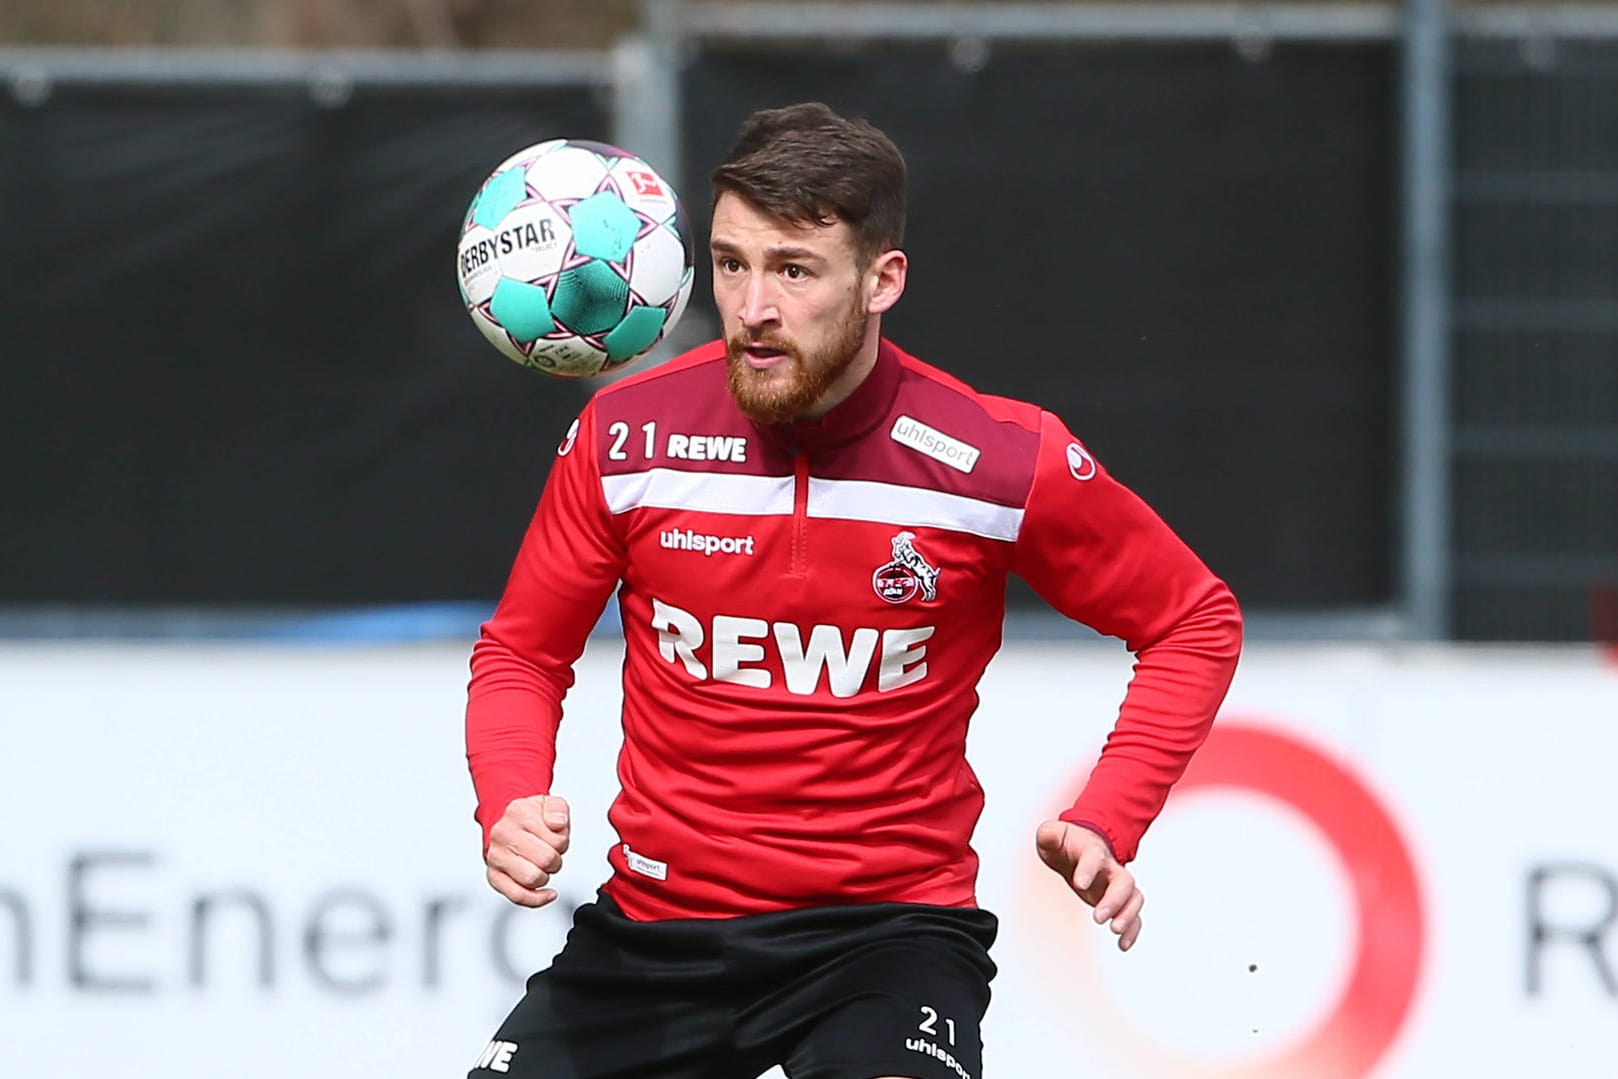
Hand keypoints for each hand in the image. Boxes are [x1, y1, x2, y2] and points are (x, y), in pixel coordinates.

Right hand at [485, 794, 570, 907]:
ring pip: (532, 879)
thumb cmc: (530, 816)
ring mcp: (497, 856)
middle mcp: (503, 834)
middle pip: (545, 860)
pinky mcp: (494, 876)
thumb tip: (558, 823)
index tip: (555, 838)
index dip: (563, 842)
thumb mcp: (549, 802)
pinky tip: (546, 893)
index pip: (556, 839)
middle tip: (549, 854)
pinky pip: (518, 896)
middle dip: (555, 861)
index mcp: (518, 813)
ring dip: (545, 876)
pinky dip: (536, 899)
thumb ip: (558, 809)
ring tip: (541, 866)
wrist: (506, 821)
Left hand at [1035, 819, 1143, 950]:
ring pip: (1134, 897)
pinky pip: (1133, 915)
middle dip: (1114, 900)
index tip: (1080, 884)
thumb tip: (1049, 836)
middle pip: (1124, 881)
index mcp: (1092, 850)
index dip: (1089, 869)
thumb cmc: (1067, 843)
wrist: (1081, 846)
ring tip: (1114, 930)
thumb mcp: (1053, 835)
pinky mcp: (1118, 900)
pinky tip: (1123, 944)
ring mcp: (1116, 884)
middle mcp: (1109, 868)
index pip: (1094, 857)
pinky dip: (1132, 930)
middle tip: (1099, 916)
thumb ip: (1050, 834)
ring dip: (1128, 916)